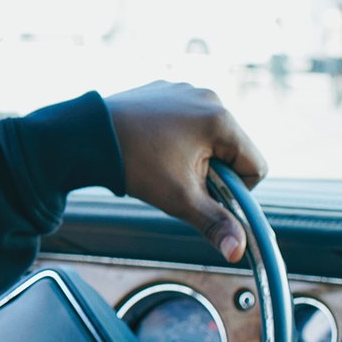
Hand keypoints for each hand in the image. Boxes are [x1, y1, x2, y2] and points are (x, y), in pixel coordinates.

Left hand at [105, 81, 266, 262]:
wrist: (86, 137)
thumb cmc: (135, 165)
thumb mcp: (179, 199)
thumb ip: (215, 223)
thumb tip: (238, 252)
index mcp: (221, 120)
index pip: (255, 165)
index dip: (237, 190)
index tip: (205, 194)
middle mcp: (208, 98)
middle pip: (233, 149)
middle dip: (214, 171)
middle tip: (178, 178)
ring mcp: (184, 90)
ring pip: (209, 135)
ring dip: (196, 154)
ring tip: (162, 162)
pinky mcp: (164, 89)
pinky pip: (185, 119)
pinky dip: (177, 136)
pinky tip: (151, 145)